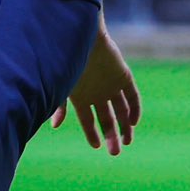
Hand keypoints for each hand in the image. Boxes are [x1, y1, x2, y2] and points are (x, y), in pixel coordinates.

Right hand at [53, 24, 139, 154]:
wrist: (82, 37)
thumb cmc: (67, 62)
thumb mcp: (62, 86)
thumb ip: (60, 106)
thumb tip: (55, 126)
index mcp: (81, 95)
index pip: (88, 119)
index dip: (92, 133)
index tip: (97, 147)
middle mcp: (97, 92)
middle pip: (107, 118)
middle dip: (111, 135)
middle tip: (115, 153)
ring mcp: (111, 84)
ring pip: (121, 110)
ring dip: (125, 126)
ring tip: (127, 141)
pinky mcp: (123, 75)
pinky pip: (132, 96)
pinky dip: (134, 109)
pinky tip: (133, 122)